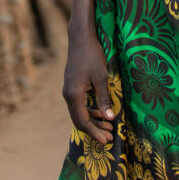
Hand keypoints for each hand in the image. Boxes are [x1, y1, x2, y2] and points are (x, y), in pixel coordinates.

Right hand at [62, 25, 114, 144]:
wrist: (80, 38)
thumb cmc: (92, 55)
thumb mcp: (101, 77)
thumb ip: (104, 99)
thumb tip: (109, 119)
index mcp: (74, 95)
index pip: (83, 121)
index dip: (94, 132)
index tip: (106, 141)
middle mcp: (68, 95)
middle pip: (79, 120)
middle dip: (94, 130)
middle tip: (110, 137)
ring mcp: (68, 91)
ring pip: (79, 113)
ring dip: (93, 121)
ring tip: (109, 127)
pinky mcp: (72, 87)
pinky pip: (79, 105)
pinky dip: (90, 112)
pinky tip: (101, 113)